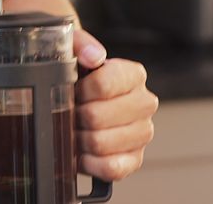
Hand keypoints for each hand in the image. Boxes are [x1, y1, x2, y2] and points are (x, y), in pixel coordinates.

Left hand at [73, 30, 158, 180]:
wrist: (77, 98)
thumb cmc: (77, 75)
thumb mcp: (72, 50)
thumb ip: (80, 43)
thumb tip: (94, 56)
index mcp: (133, 75)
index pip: (105, 84)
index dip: (81, 90)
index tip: (72, 89)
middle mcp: (144, 103)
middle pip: (98, 116)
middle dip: (75, 116)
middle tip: (68, 113)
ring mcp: (142, 133)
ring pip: (102, 143)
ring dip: (78, 139)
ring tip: (72, 130)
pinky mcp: (134, 159)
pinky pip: (112, 169)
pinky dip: (90, 163)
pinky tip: (81, 152)